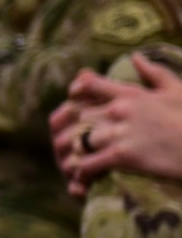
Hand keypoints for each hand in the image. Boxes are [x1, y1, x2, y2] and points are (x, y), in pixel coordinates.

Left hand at [54, 54, 181, 192]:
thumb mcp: (177, 91)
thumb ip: (154, 74)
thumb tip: (135, 57)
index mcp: (131, 93)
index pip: (89, 85)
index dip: (75, 92)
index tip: (71, 101)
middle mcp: (120, 110)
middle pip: (78, 116)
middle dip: (71, 129)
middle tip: (67, 143)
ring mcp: (119, 132)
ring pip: (78, 141)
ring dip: (72, 154)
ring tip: (71, 165)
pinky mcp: (122, 155)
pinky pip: (88, 164)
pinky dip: (81, 173)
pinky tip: (81, 180)